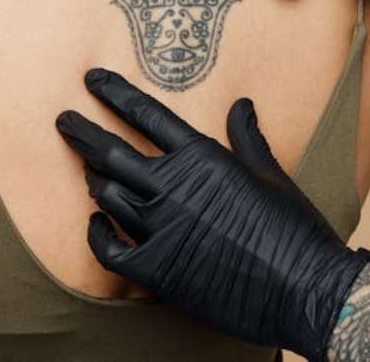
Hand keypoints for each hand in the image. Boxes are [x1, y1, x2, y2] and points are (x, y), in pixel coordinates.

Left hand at [55, 68, 369, 360]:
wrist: (306, 289)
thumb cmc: (294, 229)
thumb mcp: (272, 174)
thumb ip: (246, 137)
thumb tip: (241, 104)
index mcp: (202, 158)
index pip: (146, 114)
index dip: (114, 93)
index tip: (92, 79)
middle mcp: (173, 187)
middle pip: (111, 151)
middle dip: (82, 132)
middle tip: (63, 121)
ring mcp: (161, 228)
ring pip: (106, 194)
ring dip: (93, 180)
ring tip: (88, 172)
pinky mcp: (156, 269)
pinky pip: (107, 248)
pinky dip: (96, 233)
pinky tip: (95, 222)